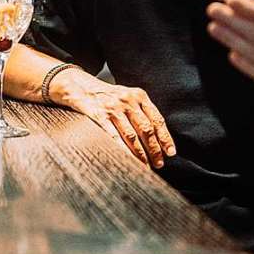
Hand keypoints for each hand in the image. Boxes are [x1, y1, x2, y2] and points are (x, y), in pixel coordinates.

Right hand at [52, 68, 176, 167]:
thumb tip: (159, 137)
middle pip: (146, 129)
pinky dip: (122, 150)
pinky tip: (128, 160)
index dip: (165, 137)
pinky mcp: (99, 116)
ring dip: (140, 153)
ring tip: (146, 166)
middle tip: (159, 163)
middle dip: (154, 149)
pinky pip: (113, 137)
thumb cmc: (110, 97)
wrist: (83, 87)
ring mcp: (113, 108)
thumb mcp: (129, 97)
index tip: (170, 152)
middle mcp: (128, 101)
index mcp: (139, 96)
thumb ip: (143, 111)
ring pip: (131, 136)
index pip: (157, 119)